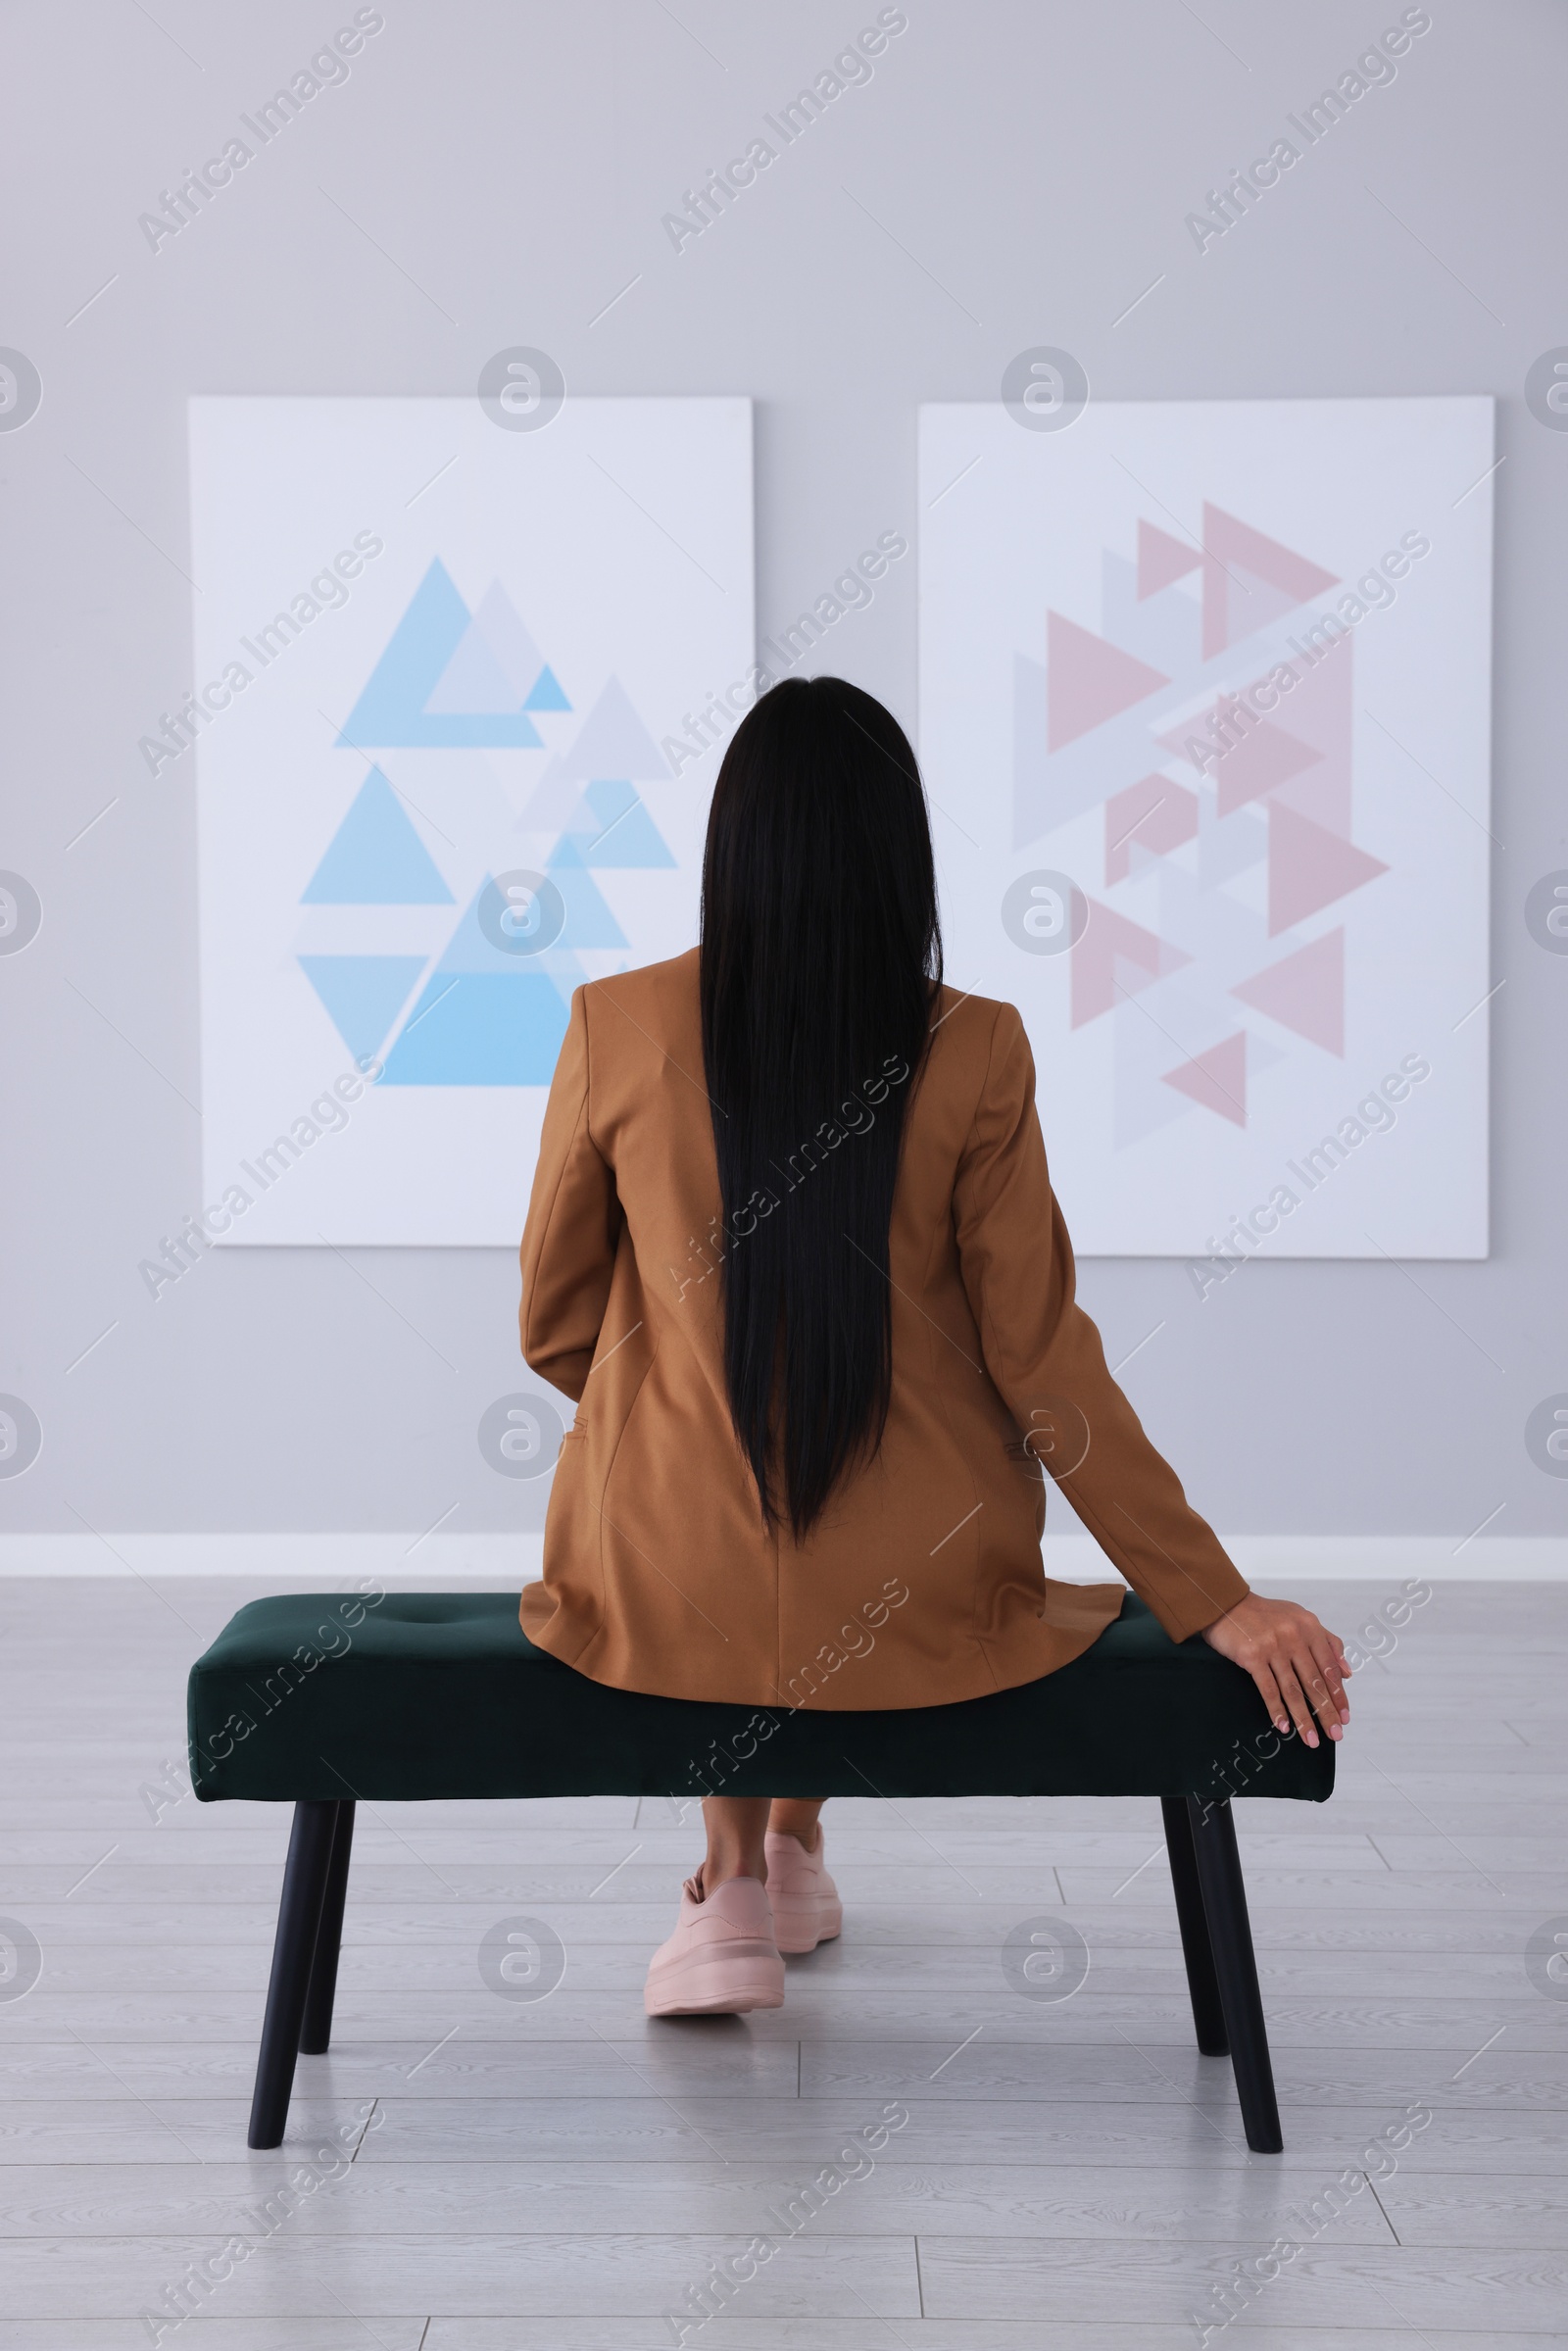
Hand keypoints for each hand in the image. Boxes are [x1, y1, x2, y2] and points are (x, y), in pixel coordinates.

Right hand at [1199, 1593, 1349, 1748]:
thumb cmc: (1263, 1613)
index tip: (1344, 1716)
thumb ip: (1327, 1641)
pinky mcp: (1252, 1656)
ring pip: (1293, 1690)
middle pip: (1314, 1682)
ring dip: (1304, 1718)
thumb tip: (1347, 1672)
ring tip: (1311, 1739)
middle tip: (1335, 1735)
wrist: (1225, 1603)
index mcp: (1309, 1627)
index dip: (1339, 1695)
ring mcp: (1273, 1646)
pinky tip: (1284, 1726)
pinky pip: (1268, 1689)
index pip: (1329, 1667)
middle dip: (1326, 1712)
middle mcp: (1294, 1636)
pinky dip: (1277, 1710)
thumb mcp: (1300, 1618)